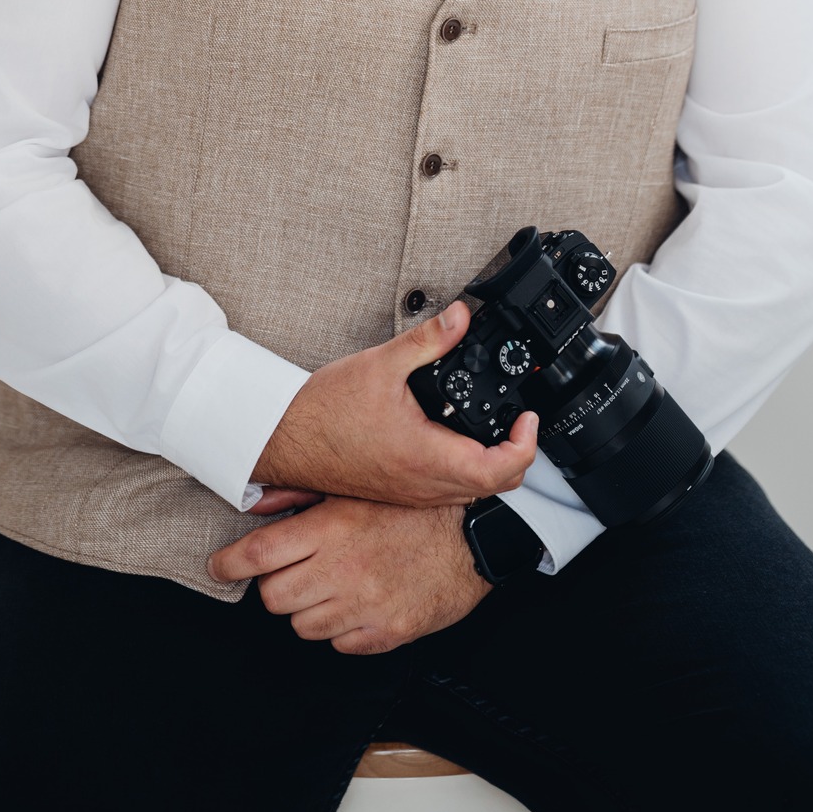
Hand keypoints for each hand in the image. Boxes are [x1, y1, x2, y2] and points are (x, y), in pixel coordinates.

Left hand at [208, 496, 490, 654]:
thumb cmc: (415, 507)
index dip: (229, 564)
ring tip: (330, 585)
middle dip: (274, 585)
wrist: (474, 535)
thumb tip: (256, 502)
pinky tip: (356, 604)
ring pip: (301, 626)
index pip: (259, 555)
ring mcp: (365, 607)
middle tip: (290, 571)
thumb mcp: (358, 487)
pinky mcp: (387, 634)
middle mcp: (344, 570)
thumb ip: (303, 495)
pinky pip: (339, 645)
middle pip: (273, 596)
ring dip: (306, 608)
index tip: (219, 567)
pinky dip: (340, 629)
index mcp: (333, 528)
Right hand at [253, 300, 537, 506]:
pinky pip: (447, 492)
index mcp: (425, 457)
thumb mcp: (382, 363)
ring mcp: (409, 494)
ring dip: (491, 466)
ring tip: (493, 428)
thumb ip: (428, 340)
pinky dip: (465, 472)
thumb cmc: (323, 411)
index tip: (528, 420)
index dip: (525, 446)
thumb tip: (461, 317)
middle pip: (494, 486)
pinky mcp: (398, 492)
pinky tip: (456, 441)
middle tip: (519, 422)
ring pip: (470, 492)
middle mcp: (422, 485)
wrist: (283, 439)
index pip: (498, 470)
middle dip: (516, 455)